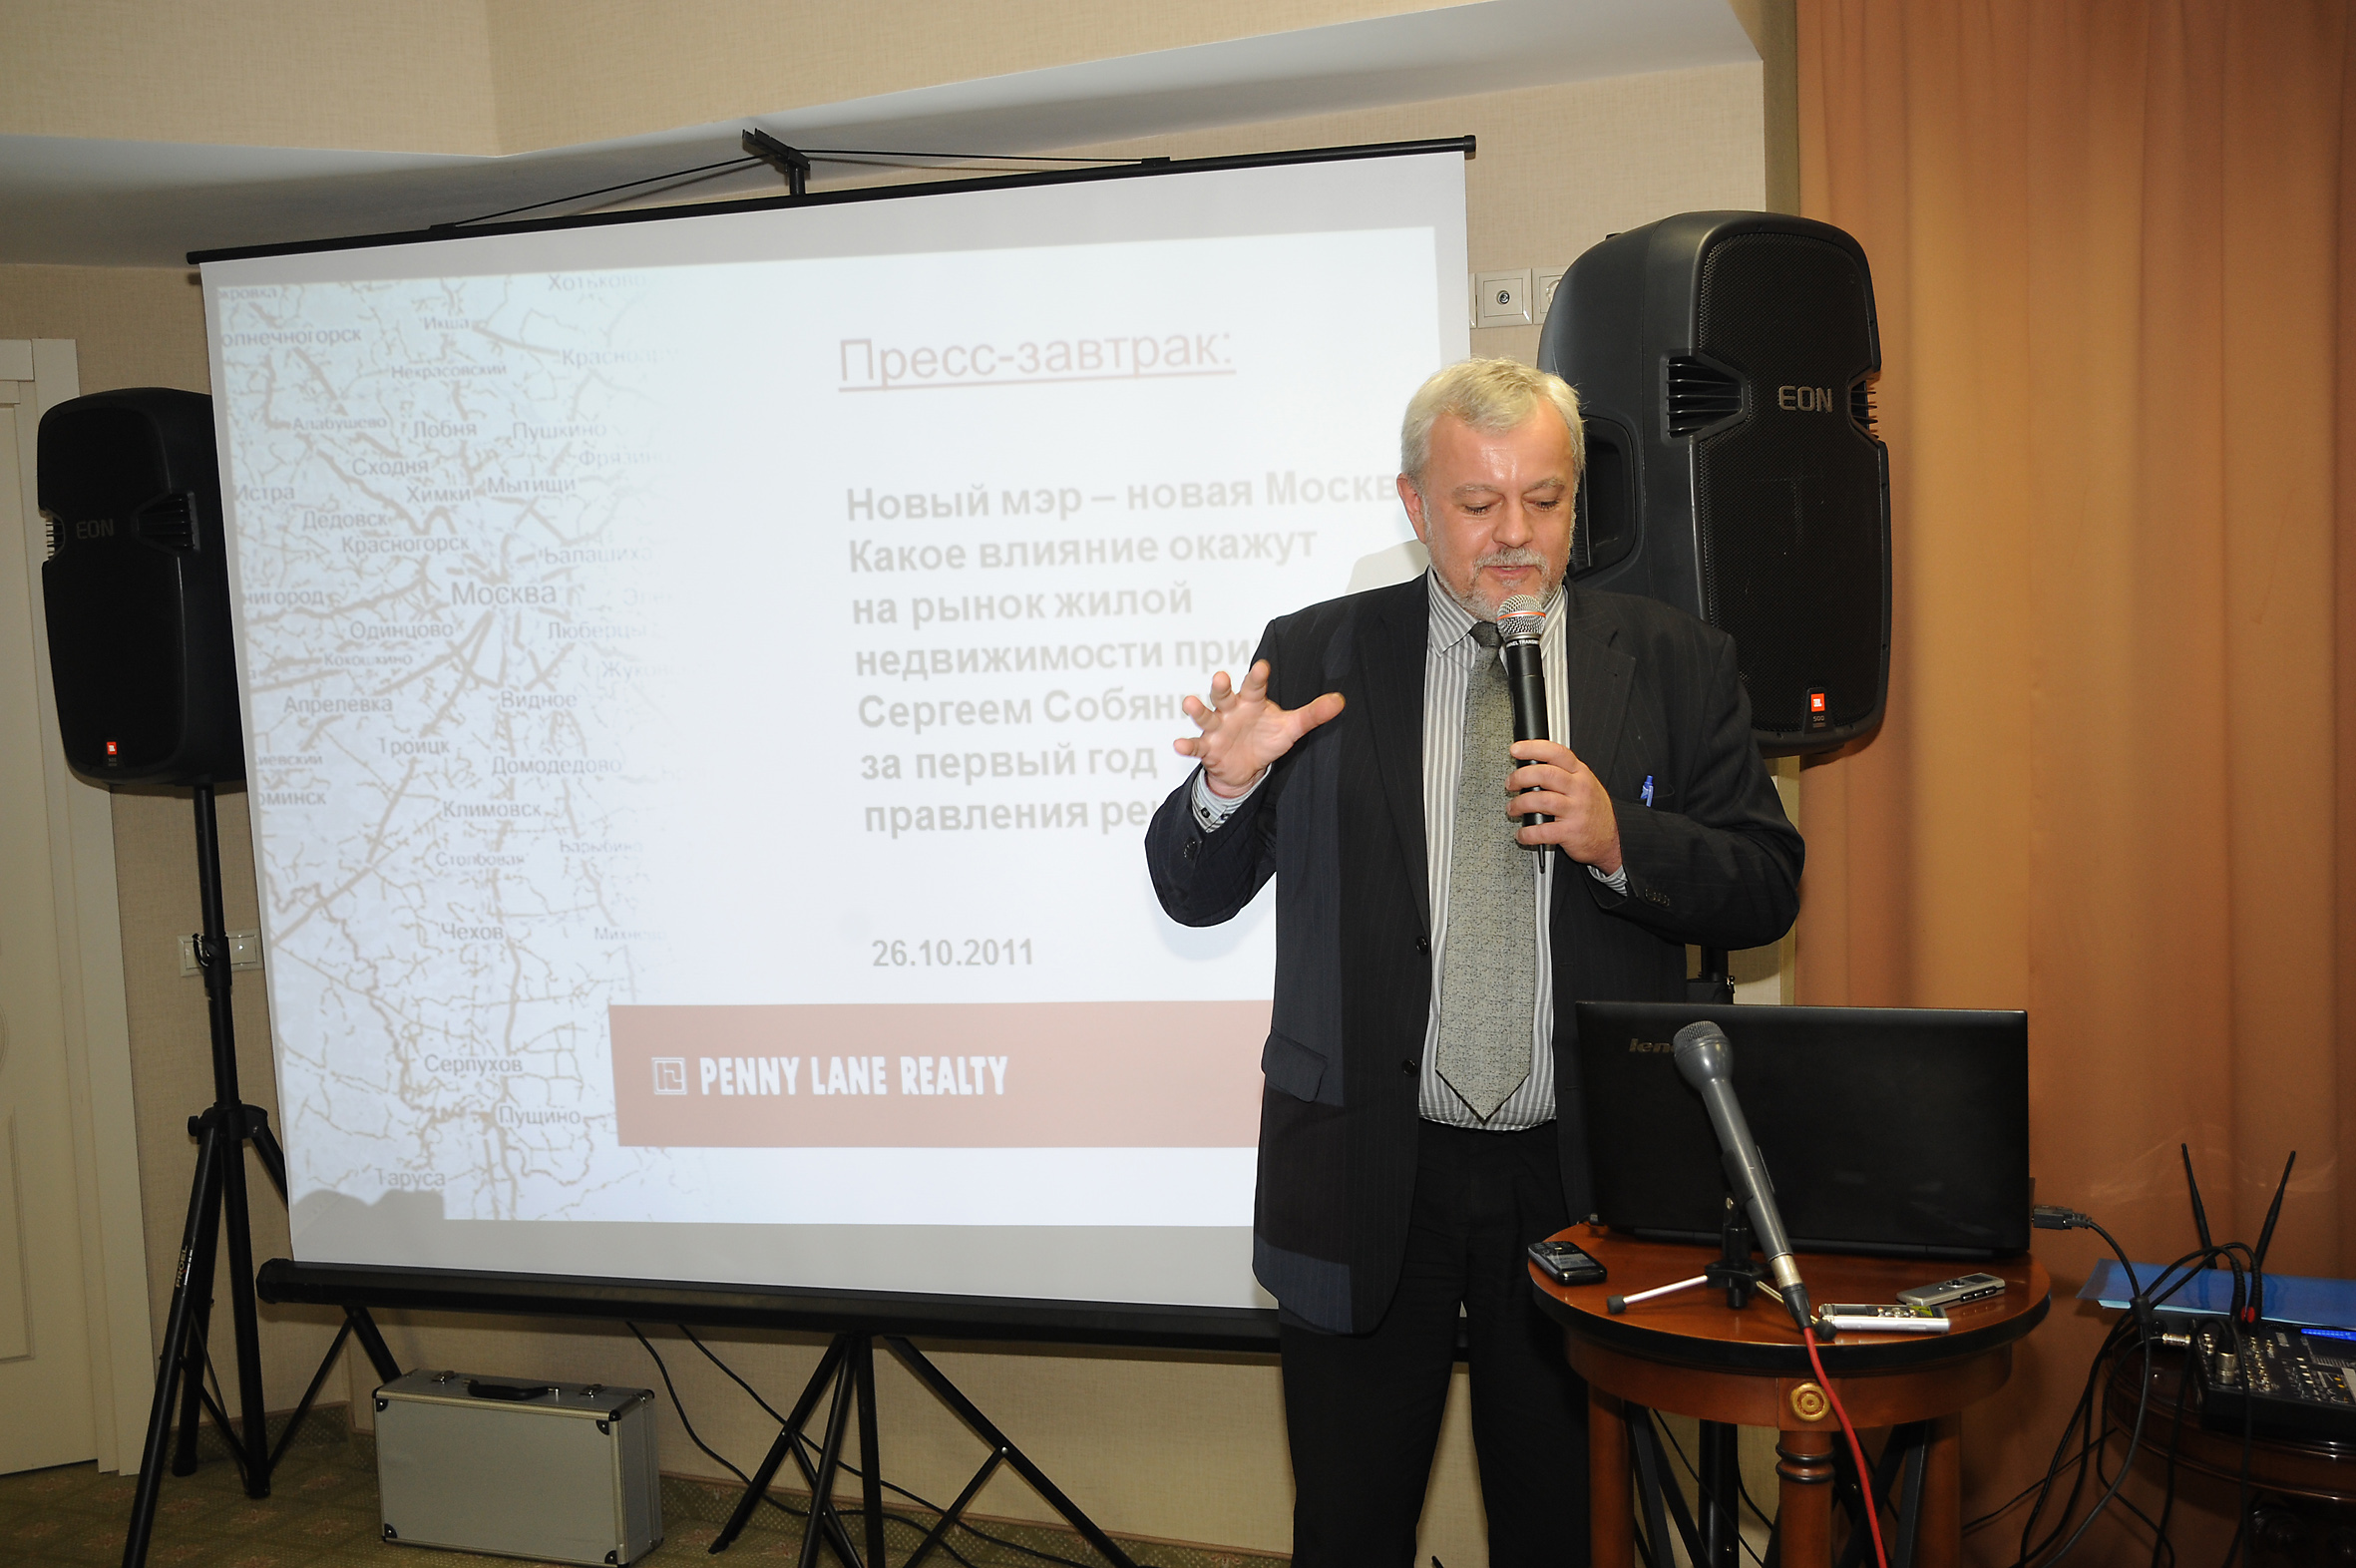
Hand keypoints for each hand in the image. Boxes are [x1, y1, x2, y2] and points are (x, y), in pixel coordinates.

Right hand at [1174, 661, 1344, 796]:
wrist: (1245, 768)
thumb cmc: (1265, 739)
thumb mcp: (1291, 728)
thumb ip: (1313, 714)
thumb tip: (1340, 700)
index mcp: (1251, 702)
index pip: (1255, 686)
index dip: (1257, 676)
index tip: (1262, 667)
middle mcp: (1231, 711)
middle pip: (1224, 695)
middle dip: (1221, 686)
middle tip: (1220, 676)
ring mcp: (1217, 729)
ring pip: (1206, 715)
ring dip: (1197, 709)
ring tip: (1190, 702)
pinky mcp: (1208, 748)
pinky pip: (1196, 746)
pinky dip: (1187, 745)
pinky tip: (1180, 744)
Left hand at [1506, 739, 1620, 872]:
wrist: (1613, 838)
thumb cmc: (1593, 810)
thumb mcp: (1585, 784)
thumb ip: (1563, 773)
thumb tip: (1530, 766)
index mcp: (1581, 774)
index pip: (1556, 753)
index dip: (1533, 748)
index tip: (1516, 750)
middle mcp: (1579, 789)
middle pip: (1545, 774)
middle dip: (1521, 777)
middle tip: (1511, 784)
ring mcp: (1575, 810)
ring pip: (1541, 800)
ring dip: (1520, 804)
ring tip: (1513, 808)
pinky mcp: (1571, 832)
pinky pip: (1542, 831)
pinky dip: (1527, 833)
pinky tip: (1522, 834)